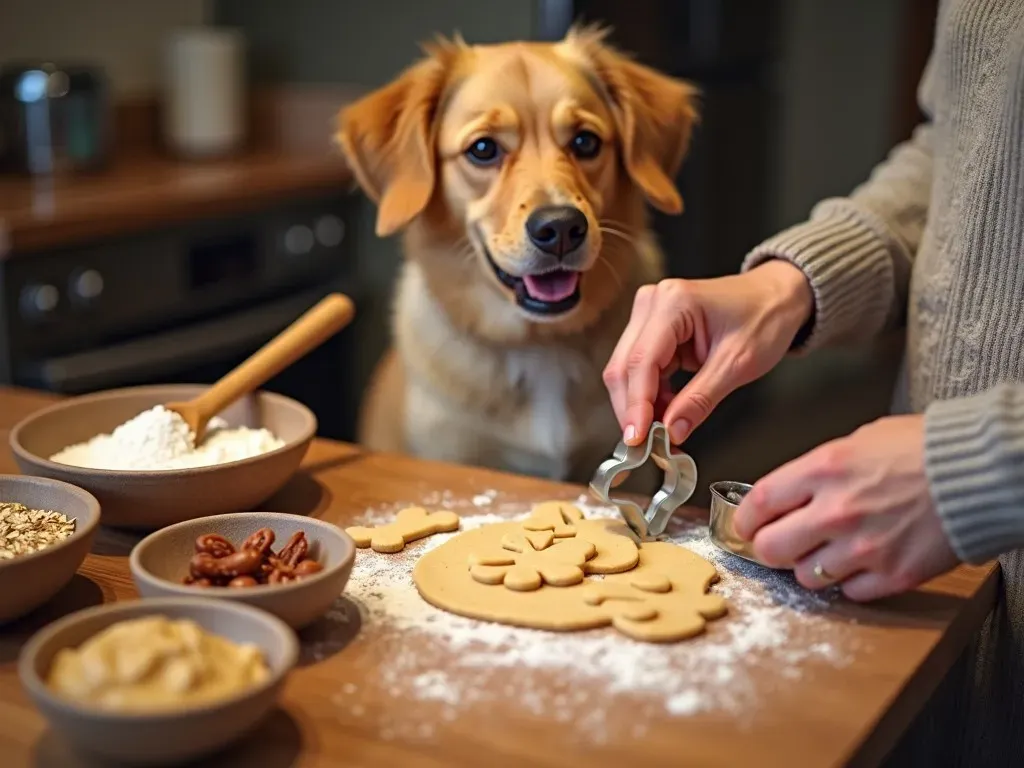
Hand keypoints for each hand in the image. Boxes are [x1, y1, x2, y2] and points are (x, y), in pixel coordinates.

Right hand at [603, 260, 812, 445]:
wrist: (776, 296)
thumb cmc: (765, 317)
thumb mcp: (738, 363)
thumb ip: (701, 399)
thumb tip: (672, 431)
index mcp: (673, 303)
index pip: (641, 361)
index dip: (636, 404)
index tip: (638, 438)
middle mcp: (653, 303)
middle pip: (624, 366)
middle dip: (633, 409)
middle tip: (646, 446)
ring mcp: (650, 314)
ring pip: (627, 371)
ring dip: (640, 406)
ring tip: (660, 434)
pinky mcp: (653, 329)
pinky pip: (641, 369)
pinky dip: (650, 396)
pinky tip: (665, 414)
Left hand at [733, 415, 959, 601]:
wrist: (980, 470)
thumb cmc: (922, 448)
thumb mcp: (857, 441)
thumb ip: (817, 470)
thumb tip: (789, 493)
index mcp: (824, 470)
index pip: (759, 504)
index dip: (744, 520)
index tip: (746, 525)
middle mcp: (837, 511)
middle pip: (771, 549)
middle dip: (769, 548)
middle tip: (779, 543)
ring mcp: (864, 547)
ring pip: (806, 576)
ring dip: (810, 566)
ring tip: (828, 550)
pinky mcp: (893, 573)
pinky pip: (848, 592)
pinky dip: (849, 581)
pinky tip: (861, 562)